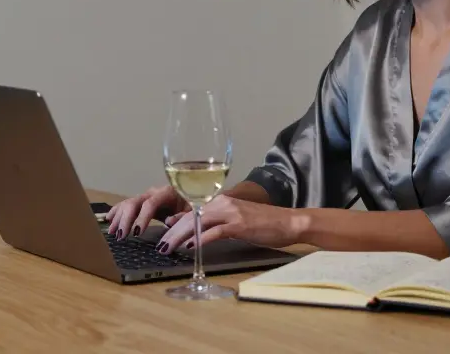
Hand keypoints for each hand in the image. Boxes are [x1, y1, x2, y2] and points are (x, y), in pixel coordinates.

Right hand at [104, 185, 188, 239]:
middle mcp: (153, 192)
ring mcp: (146, 195)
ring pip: (128, 203)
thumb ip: (181, 217)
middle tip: (120, 236)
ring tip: (112, 232)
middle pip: (135, 202)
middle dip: (126, 220)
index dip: (142, 218)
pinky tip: (108, 219)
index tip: (136, 233)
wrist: (191, 198)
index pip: (150, 204)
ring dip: (118, 217)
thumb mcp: (191, 213)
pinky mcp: (142, 200)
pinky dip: (117, 211)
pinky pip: (126, 204)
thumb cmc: (191, 207)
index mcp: (167, 193)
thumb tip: (169, 221)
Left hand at [155, 195, 306, 252]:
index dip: (174, 222)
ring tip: (167, 247)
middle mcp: (223, 203)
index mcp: (221, 201)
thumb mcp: (236, 221)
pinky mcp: (239, 225)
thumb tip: (195, 233)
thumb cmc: (264, 224)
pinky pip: (215, 231)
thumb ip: (216, 223)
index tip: (162, 233)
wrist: (289, 222)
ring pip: (198, 222)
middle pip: (190, 216)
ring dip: (180, 236)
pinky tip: (191, 247)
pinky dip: (201, 239)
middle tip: (160, 245)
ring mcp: (231, 213)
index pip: (191, 210)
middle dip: (172, 231)